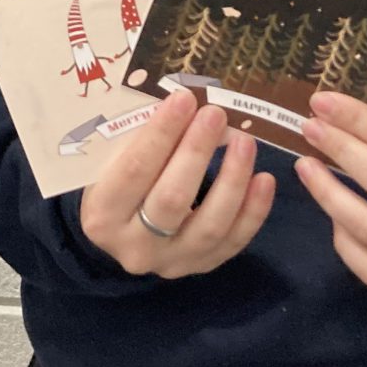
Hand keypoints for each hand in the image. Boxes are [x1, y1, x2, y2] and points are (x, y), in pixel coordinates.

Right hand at [77, 89, 275, 278]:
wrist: (122, 234)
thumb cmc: (118, 184)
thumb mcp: (114, 162)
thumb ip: (145, 140)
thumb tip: (189, 106)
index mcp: (102, 215)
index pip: (134, 170)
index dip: (161, 134)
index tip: (184, 100)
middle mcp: (134, 247)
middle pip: (171, 199)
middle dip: (196, 152)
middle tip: (215, 114)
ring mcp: (171, 262)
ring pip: (209, 225)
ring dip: (231, 179)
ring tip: (245, 141)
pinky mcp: (201, 267)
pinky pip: (234, 242)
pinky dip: (254, 210)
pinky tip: (264, 179)